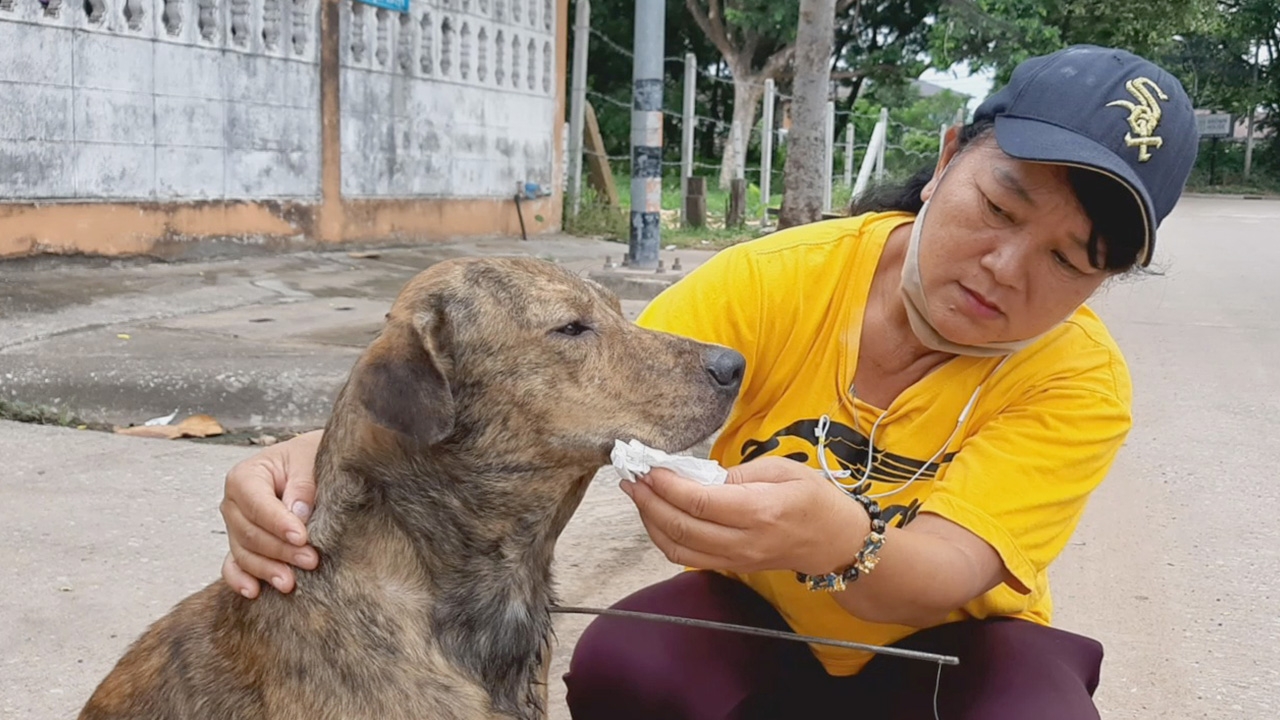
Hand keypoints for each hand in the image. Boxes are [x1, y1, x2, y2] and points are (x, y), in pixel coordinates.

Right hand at [219, 430, 322, 597]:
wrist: (309, 465)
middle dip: (280, 550)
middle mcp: (233, 503)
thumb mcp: (309, 461)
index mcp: (244, 477)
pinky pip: (234, 565)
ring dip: (267, 570)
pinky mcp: (242, 545)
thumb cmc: (308, 460)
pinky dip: (240, 579)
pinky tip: (254, 591)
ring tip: (291, 582)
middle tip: (310, 560)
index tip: (301, 537)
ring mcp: (235, 526)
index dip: (278, 523)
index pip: (257, 505)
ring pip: (243, 553)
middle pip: (249, 533)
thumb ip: (303, 485)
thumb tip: (297, 513)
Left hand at [620, 456, 865, 575]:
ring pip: (677, 548)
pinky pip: (687, 556)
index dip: (667, 485)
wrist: (836, 542)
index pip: (699, 502)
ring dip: (650, 521)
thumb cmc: (815, 498)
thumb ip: (740, 473)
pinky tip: (656, 514)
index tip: (649, 467)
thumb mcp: (784, 469)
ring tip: (637, 494)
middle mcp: (743, 541)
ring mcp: (736, 558)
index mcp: (759, 511)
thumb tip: (699, 475)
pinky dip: (664, 537)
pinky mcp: (731, 566)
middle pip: (681, 527)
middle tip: (632, 478)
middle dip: (649, 501)